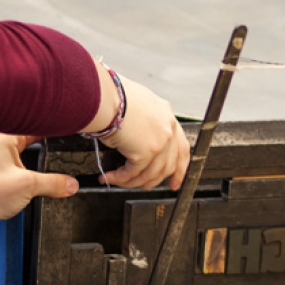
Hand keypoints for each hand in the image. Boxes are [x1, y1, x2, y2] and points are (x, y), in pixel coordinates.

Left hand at [0, 132, 79, 225]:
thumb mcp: (28, 187)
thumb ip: (54, 183)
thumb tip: (71, 183)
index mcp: (2, 135)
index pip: (34, 122)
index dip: (52, 126)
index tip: (67, 129)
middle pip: (23, 127)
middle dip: (41, 132)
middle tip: (59, 138)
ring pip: (11, 136)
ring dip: (25, 139)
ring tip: (43, 142)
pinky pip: (1, 147)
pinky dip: (12, 149)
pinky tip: (18, 154)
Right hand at [100, 75, 188, 189]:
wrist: (104, 96)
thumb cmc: (112, 96)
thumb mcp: (136, 106)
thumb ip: (144, 123)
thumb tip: (135, 142)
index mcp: (166, 115)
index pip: (180, 146)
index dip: (179, 167)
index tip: (176, 180)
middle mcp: (168, 129)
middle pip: (168, 165)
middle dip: (155, 181)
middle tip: (143, 187)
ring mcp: (160, 142)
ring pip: (150, 174)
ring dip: (132, 181)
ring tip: (116, 180)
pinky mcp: (147, 152)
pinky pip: (133, 173)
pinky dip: (120, 179)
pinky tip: (110, 177)